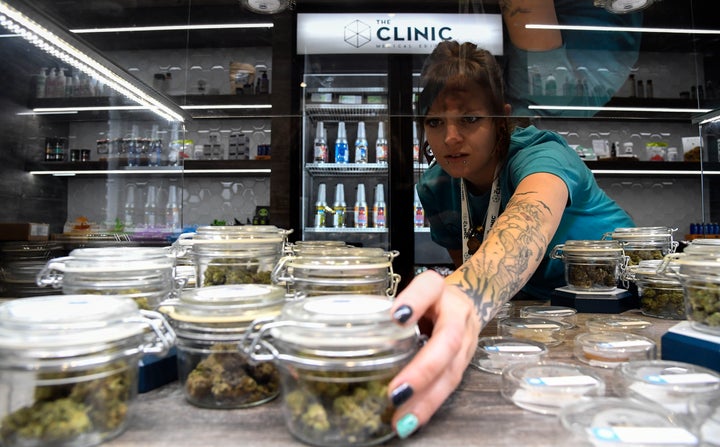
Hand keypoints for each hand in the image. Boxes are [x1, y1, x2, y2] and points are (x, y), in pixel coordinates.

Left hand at [387, 270, 479, 438]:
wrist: (468, 302)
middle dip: (422, 370)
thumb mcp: (409, 293)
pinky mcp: (465, 362)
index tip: (396, 318)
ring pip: (451, 371)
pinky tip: (412, 420)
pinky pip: (450, 386)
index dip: (415, 302)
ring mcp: (466, 340)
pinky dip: (430, 405)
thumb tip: (351, 333)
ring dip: (426, 398)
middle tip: (396, 392)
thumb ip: (389, 308)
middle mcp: (457, 314)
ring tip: (403, 419)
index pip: (428, 288)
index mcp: (438, 289)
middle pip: (446, 341)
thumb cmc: (428, 300)